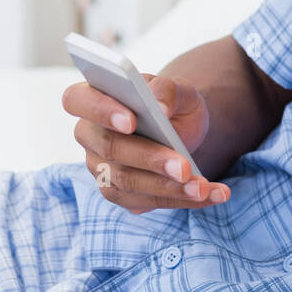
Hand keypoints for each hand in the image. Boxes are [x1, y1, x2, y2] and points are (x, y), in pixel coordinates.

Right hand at [63, 73, 232, 214]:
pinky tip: (213, 194)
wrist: (182, 127)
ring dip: (169, 188)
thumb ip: (167, 90)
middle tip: (184, 166)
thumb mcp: (179, 89)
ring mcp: (100, 168)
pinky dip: (182, 200)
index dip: (100, 110)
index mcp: (93, 97)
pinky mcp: (120, 194)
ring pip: (127, 183)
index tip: (130, 121)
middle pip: (110, 149)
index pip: (77, 100)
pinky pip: (147, 201)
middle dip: (150, 159)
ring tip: (203, 187)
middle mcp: (90, 135)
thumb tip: (159, 108)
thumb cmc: (172, 102)